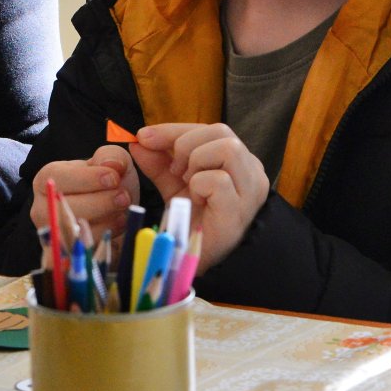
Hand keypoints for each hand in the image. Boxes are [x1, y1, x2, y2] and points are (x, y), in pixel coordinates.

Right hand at [30, 144, 137, 241]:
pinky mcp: (65, 254)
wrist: (113, 216)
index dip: (87, 178)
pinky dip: (105, 237)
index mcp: (47, 178)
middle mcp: (42, 207)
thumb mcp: (111, 163)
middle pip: (64, 207)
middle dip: (99, 202)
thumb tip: (112, 164)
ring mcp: (52, 234)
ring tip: (123, 210)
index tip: (113, 178)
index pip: (57, 177)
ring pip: (74, 230)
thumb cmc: (106, 185)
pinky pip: (83, 249)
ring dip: (105, 220)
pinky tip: (119, 224)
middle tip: (123, 197)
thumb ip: (111, 156)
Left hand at [128, 123, 268, 268]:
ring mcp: (250, 191)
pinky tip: (196, 202)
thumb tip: (139, 140)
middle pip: (221, 131)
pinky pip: (218, 180)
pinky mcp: (239, 209)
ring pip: (227, 148)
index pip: (210, 129)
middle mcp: (251, 171)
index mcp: (237, 162)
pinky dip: (198, 186)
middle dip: (185, 144)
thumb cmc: (191, 221)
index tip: (144, 135)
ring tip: (187, 184)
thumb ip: (159, 162)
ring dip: (196, 162)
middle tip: (173, 170)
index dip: (174, 130)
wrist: (194, 261)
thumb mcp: (172, 185)